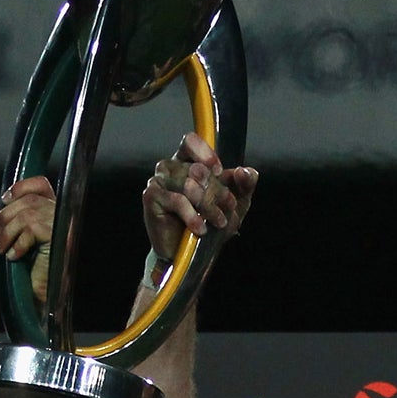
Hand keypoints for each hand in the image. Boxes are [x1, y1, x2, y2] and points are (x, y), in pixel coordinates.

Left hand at [0, 176, 54, 304]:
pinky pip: (31, 228)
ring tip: (4, 250)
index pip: (40, 184)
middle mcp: (60, 216)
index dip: (21, 187)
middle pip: (27, 200)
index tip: (5, 201)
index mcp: (50, 212)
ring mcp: (62, 226)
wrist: (37, 298)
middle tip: (0, 239)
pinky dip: (17, 243)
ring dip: (7, 232)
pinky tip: (15, 257)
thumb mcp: (5, 242)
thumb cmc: (25, 271)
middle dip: (5, 218)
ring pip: (27, 213)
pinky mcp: (59, 238)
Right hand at [141, 132, 256, 262]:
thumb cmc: (212, 224)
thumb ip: (244, 185)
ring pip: (188, 183)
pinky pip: (177, 200)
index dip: (205, 154)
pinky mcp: (151, 198)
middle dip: (217, 191)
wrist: (192, 255)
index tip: (219, 172)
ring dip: (208, 205)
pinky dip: (192, 215)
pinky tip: (200, 228)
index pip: (190, 141)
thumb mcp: (236, 204)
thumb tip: (245, 171)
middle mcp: (170, 167)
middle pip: (197, 168)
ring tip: (218, 221)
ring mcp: (158, 181)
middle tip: (228, 208)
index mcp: (187, 161)